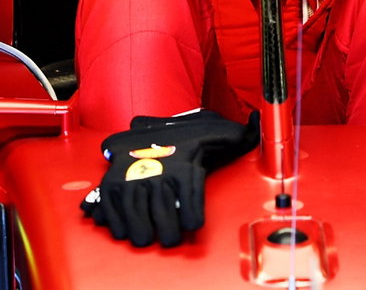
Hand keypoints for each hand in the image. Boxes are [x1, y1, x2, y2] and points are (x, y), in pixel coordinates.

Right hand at [80, 110, 259, 247]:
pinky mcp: (112, 181)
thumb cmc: (187, 137)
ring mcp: (131, 174)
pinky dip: (115, 221)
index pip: (189, 195)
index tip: (194, 224)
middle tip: (170, 239)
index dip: (191, 214)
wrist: (152, 128)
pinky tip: (123, 230)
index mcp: (184, 162)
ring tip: (146, 238)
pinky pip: (111, 205)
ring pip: (135, 211)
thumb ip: (237, 134)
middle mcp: (157, 167)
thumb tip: (254, 127)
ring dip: (141, 229)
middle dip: (167, 230)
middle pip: (162, 210)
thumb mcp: (214, 132)